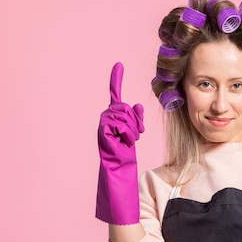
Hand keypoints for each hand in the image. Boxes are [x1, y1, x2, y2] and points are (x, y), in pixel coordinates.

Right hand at [96, 62, 144, 224]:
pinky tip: (125, 142)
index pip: (115, 97)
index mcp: (113, 120)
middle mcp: (106, 121)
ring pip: (122, 114)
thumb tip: (138, 105)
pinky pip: (119, 124)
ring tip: (130, 140)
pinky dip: (127, 132)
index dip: (116, 80)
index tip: (119, 65)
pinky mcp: (103, 135)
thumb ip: (136, 119)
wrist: (119, 176)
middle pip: (123, 106)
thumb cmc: (126, 158)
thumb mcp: (135, 134)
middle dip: (134, 119)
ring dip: (131, 128)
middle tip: (135, 134)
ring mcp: (103, 128)